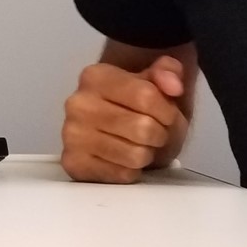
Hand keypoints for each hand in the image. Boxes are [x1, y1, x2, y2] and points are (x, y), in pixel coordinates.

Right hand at [60, 55, 187, 182]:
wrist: (110, 130)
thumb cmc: (135, 105)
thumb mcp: (155, 80)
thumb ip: (169, 72)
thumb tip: (174, 85)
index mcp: (95, 76)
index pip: (146, 96)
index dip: (167, 111)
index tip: (167, 115)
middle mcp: (78, 103)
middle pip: (143, 128)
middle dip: (159, 134)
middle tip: (154, 133)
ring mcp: (72, 135)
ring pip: (135, 155)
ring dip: (147, 153)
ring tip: (139, 144)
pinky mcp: (74, 164)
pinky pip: (123, 175)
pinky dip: (132, 170)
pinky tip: (124, 159)